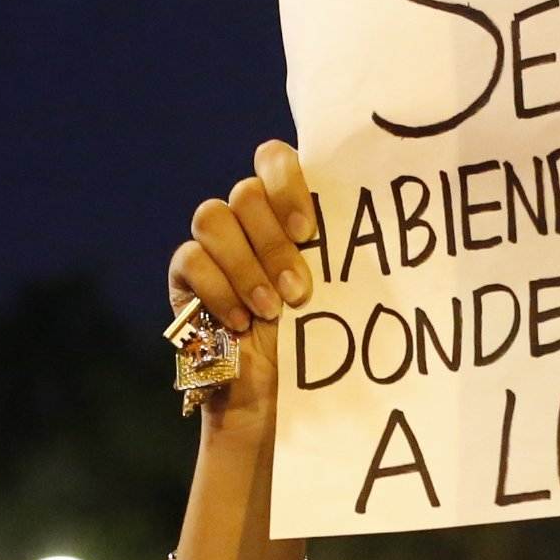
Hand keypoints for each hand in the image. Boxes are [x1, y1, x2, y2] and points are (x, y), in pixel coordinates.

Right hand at [172, 142, 317, 445]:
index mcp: (285, 211)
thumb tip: (372, 221)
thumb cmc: (316, 343)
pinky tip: (240, 321)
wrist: (275, 400)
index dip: (286, 182)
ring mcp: (214, 247)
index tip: (307, 229)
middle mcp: (248, 220)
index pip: (274, 158)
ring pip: (212, 217)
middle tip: (297, 291)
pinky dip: (219, 289)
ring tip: (271, 311)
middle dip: (272, 243)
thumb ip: (335, 252)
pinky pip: (190, 259)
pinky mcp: (187, 278)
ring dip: (246, 266)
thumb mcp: (334, 292)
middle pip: (245, 191)